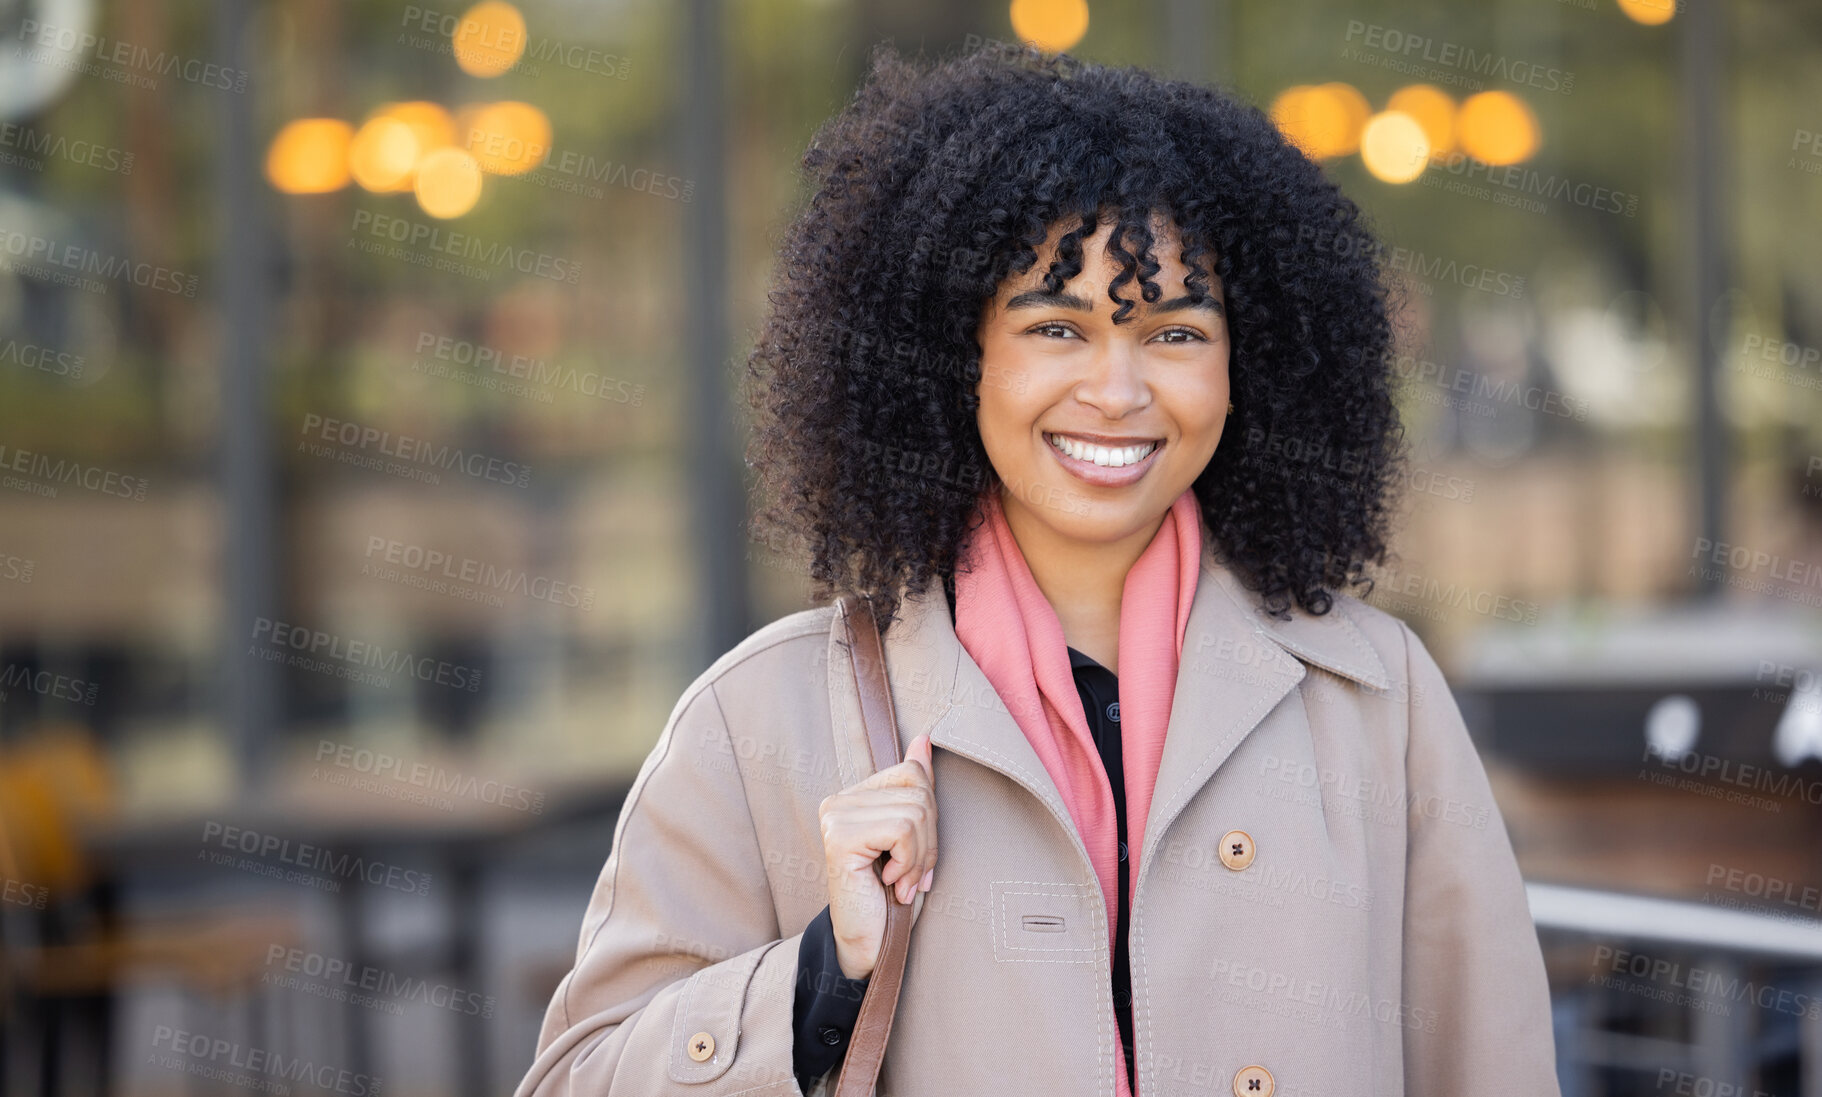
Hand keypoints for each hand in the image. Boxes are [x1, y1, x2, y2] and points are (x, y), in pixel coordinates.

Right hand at [817, 732, 936, 980]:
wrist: (870, 944)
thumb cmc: (891, 895)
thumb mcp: (914, 836)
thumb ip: (916, 787)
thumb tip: (924, 739)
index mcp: (856, 795)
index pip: (914, 772)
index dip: (930, 816)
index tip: (916, 855)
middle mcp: (839, 800)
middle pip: (919, 790)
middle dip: (929, 839)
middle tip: (911, 874)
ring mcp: (836, 816)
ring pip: (914, 811)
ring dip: (919, 856)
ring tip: (901, 881)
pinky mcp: (839, 838)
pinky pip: (902, 829)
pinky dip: (909, 862)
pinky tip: (890, 883)